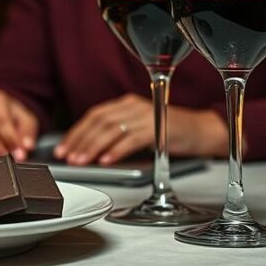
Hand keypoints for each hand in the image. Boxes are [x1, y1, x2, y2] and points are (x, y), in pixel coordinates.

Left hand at [54, 93, 227, 164]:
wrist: (202, 131)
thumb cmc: (169, 133)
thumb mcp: (139, 131)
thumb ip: (118, 136)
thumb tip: (91, 153)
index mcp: (125, 104)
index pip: (94, 116)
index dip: (76, 132)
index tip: (62, 149)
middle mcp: (132, 105)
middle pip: (99, 122)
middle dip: (80, 140)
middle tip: (67, 158)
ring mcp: (145, 114)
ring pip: (112, 129)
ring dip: (93, 147)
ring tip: (82, 161)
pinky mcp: (158, 126)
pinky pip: (133, 138)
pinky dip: (117, 150)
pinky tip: (106, 161)